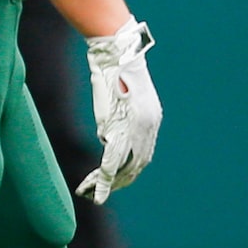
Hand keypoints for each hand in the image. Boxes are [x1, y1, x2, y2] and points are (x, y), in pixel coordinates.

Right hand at [76, 20, 159, 202]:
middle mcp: (149, 126)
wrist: (117, 52)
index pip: (144, 151)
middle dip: (122, 180)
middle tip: (106, 193)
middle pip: (138, 163)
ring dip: (110, 182)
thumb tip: (107, 138)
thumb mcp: (118, 97)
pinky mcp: (122, 126)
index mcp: (151, 118)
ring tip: (95, 195)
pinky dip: (104, 177)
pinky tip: (97, 187)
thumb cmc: (114, 67)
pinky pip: (113, 159)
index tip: (119, 179)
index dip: (131, 169)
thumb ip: (116, 119)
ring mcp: (137, 127)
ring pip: (125, 165)